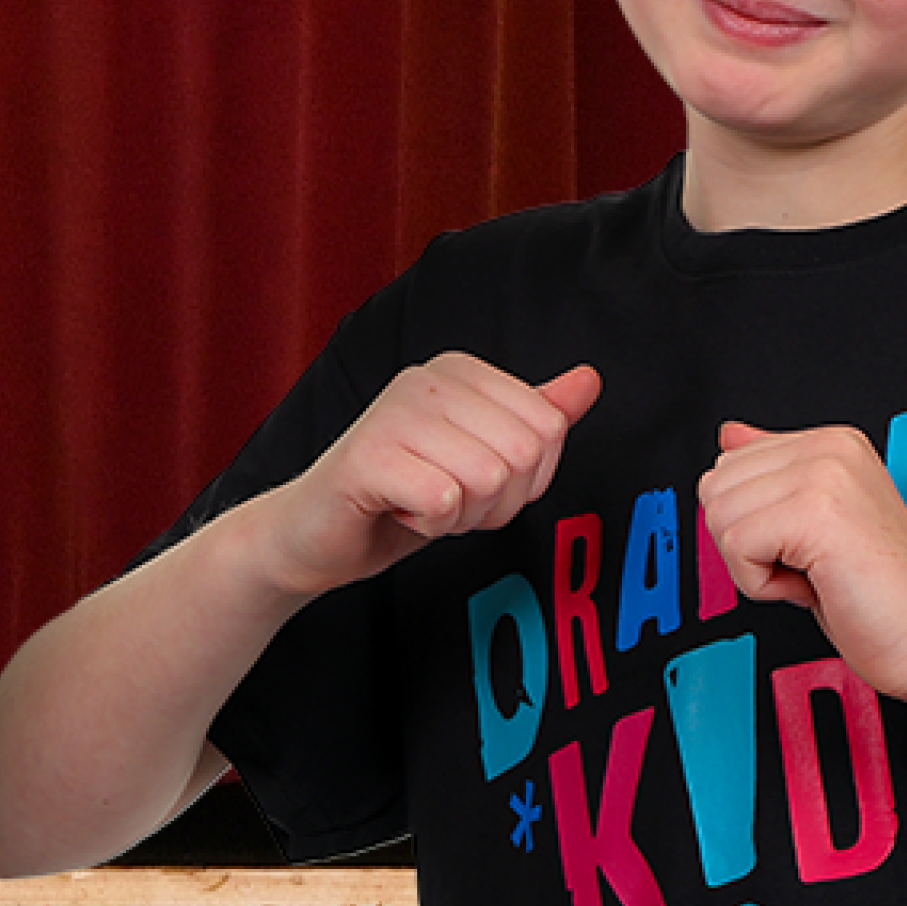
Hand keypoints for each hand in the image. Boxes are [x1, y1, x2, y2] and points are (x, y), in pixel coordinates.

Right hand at [259, 357, 600, 597]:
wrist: (316, 535)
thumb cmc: (402, 493)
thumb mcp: (482, 453)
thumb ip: (536, 415)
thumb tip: (590, 379)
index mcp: (463, 370)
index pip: (549, 427)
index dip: (526, 479)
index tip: (477, 481)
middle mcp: (429, 378)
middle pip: (523, 454)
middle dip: (495, 501)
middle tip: (449, 499)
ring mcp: (395, 411)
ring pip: (487, 479)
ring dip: (461, 515)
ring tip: (421, 503)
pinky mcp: (367, 455)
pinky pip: (444, 502)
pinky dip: (430, 525)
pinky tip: (397, 510)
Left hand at [697, 420, 906, 700]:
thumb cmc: (880, 594)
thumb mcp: (813, 520)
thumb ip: (773, 471)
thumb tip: (728, 435)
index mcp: (831, 443)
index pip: (729, 465)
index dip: (754, 525)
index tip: (807, 546)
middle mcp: (830, 447)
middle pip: (715, 487)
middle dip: (746, 543)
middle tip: (809, 564)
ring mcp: (826, 474)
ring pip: (720, 517)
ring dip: (754, 567)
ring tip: (813, 574)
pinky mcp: (817, 512)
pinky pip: (737, 549)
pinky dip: (763, 586)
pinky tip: (813, 586)